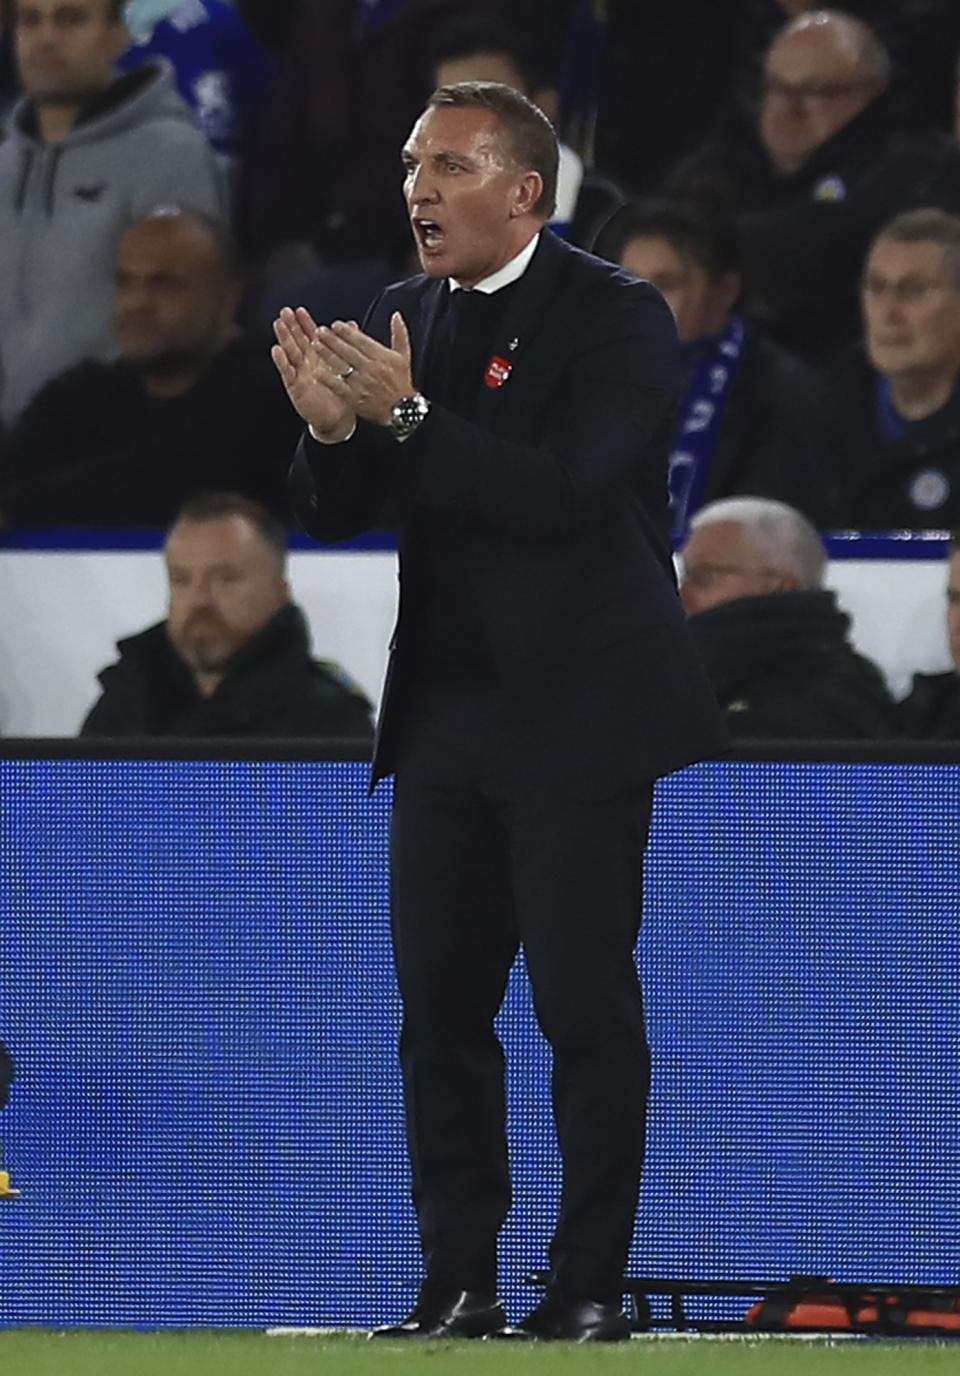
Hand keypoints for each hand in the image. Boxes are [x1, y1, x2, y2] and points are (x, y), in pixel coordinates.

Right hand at [271, 306, 355, 440]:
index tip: (300, 310)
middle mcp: (307, 363)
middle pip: (297, 340)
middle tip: (285, 312)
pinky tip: (277, 350)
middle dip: (290, 326)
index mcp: (318, 357)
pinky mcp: (295, 387)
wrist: (337, 418)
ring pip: (290, 352)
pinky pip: (288, 373)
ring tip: (278, 324)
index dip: (305, 323)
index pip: (310, 335)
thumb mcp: (343, 367)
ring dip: (284, 338)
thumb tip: (351, 325)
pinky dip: (282, 361)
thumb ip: (345, 344)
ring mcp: (299, 374)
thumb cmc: (340, 392)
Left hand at [311, 312, 415, 426]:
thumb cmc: (401, 382)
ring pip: (341, 365)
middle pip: (347, 350)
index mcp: (382, 357)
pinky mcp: (355, 398)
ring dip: (326, 354)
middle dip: (331, 339)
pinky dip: (327, 378)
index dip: (346, 331)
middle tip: (319, 331)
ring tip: (315, 344)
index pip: (360, 340)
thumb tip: (396, 315)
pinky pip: (338, 386)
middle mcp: (371, 368)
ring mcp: (362, 384)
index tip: (334, 325)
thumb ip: (399, 334)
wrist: (403, 411)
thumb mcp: (404, 356)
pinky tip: (317, 371)